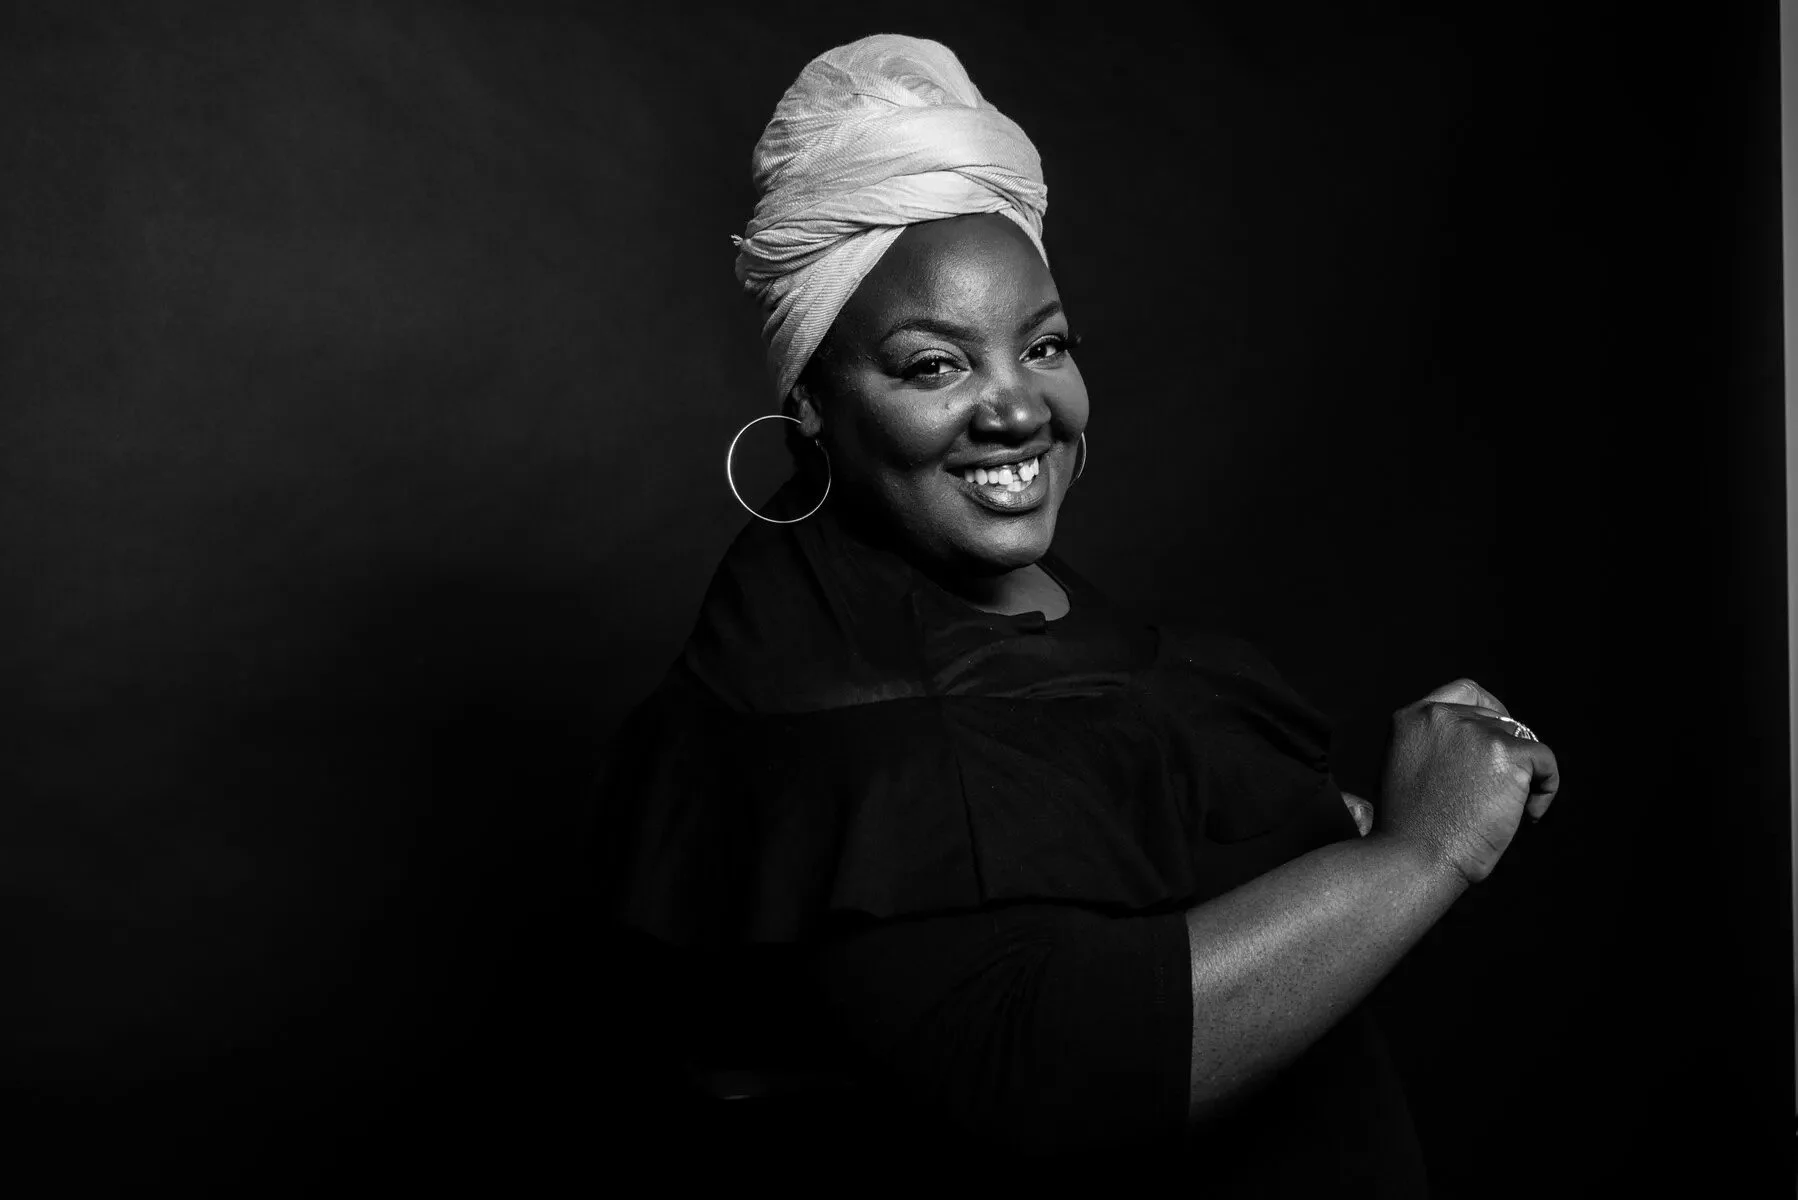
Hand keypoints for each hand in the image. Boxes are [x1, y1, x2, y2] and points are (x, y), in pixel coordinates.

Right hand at [1373, 678, 1560, 884]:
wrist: (1415, 858)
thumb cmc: (1409, 831)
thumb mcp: (1405, 771)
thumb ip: (1434, 747)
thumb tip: (1479, 745)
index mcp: (1412, 718)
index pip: (1465, 692)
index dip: (1490, 711)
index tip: (1500, 739)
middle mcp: (1442, 716)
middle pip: (1498, 720)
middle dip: (1506, 755)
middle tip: (1496, 798)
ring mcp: (1475, 731)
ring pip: (1522, 742)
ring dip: (1523, 775)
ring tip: (1505, 814)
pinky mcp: (1508, 752)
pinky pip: (1545, 762)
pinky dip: (1545, 789)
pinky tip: (1527, 816)